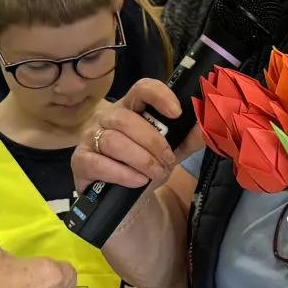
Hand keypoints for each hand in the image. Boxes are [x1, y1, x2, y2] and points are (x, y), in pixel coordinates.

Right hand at [71, 78, 183, 199]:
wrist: (124, 199)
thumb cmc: (144, 167)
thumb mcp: (170, 152)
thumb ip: (188, 139)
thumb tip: (207, 128)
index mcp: (131, 108)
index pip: (141, 88)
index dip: (159, 96)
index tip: (176, 113)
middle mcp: (106, 117)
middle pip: (126, 119)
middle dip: (153, 142)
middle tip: (168, 161)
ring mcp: (90, 138)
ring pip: (114, 141)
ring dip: (141, 160)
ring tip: (156, 174)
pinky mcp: (80, 161)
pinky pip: (99, 163)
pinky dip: (123, 173)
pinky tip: (138, 181)